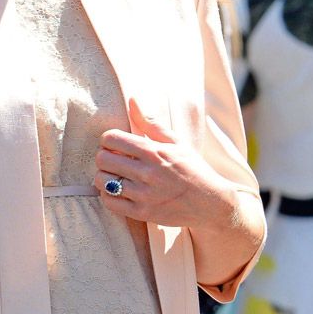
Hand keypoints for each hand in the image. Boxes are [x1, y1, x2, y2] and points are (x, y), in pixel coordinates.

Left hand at [95, 98, 231, 229]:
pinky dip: (108, 195)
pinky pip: (109, 202)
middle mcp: (147, 173)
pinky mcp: (142, 213)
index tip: (115, 144)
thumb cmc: (192, 168)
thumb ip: (150, 123)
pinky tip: (117, 190)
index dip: (108, 139)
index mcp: (154, 152)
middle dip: (104, 156)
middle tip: (114, 159)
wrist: (211, 202)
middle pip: (102, 159)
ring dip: (104, 176)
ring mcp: (144, 195)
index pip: (111, 138)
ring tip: (115, 175)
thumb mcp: (176, 142)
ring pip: (101, 181)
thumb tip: (132, 100)